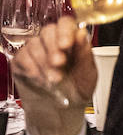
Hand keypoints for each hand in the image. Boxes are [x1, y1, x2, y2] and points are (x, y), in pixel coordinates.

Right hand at [13, 17, 94, 134]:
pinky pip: (21, 57)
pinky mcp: (21, 62)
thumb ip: (85, 53)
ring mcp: (35, 51)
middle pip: (47, 31)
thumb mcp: (88, 73)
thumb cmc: (78, 89)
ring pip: (33, 45)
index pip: (65, 23)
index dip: (64, 31)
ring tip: (55, 79)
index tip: (66, 44)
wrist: (63, 111)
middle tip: (59, 64)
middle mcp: (52, 42)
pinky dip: (32, 70)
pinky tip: (42, 80)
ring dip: (44, 63)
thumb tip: (81, 32)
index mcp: (72, 40)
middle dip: (53, 48)